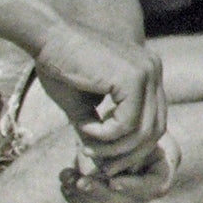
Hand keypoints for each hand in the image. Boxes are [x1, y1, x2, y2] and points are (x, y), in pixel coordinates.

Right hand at [34, 23, 167, 178]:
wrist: (46, 37)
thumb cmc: (60, 65)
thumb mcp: (84, 104)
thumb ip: (100, 128)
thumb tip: (106, 161)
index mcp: (147, 73)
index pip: (154, 120)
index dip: (134, 147)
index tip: (108, 161)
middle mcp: (153, 70)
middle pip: (156, 129)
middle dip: (129, 155)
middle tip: (102, 165)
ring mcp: (146, 72)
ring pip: (144, 131)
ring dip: (114, 148)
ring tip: (88, 146)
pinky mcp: (132, 77)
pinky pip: (127, 123)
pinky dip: (106, 135)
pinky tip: (86, 127)